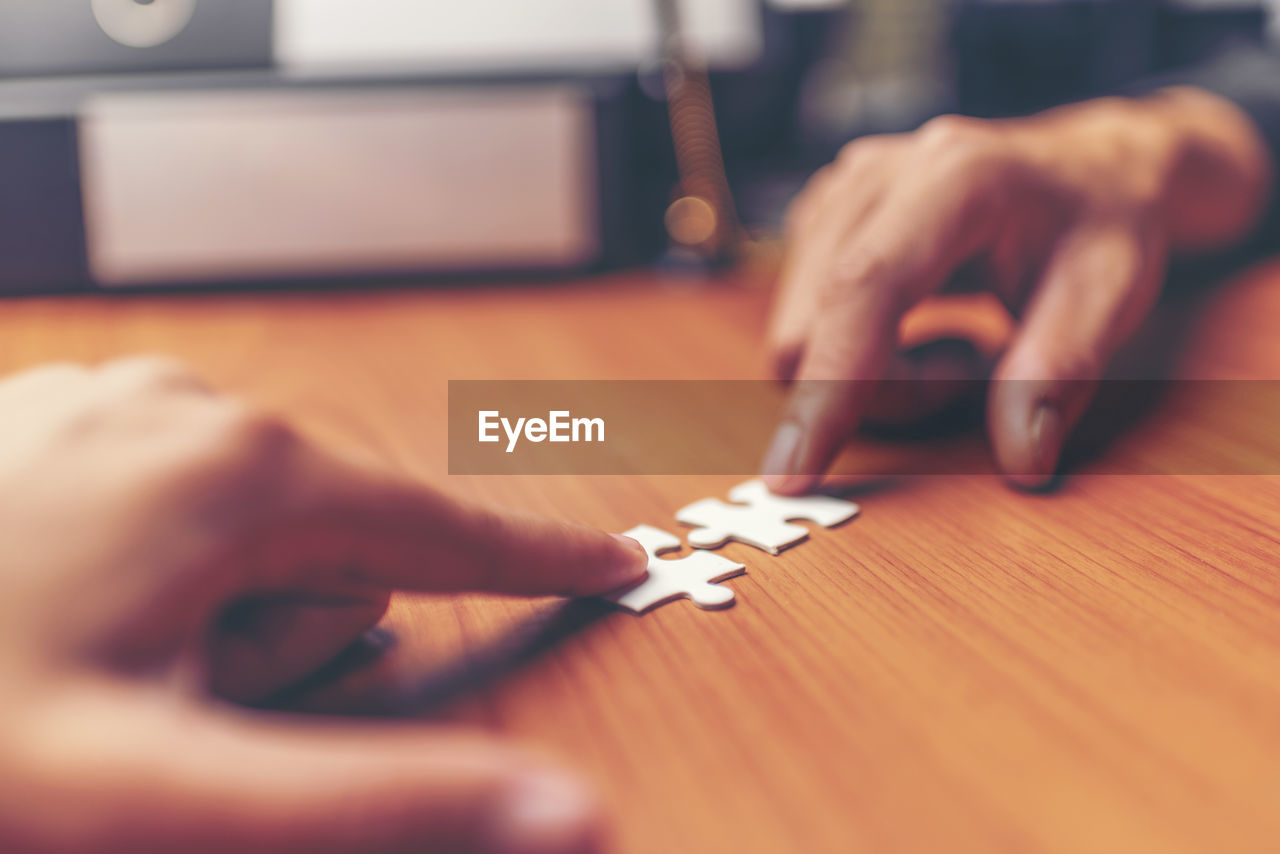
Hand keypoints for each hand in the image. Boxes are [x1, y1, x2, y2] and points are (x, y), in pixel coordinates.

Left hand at [0, 358, 646, 853]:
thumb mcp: (165, 791)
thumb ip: (380, 801)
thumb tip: (575, 818)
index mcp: (242, 470)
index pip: (446, 526)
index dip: (541, 557)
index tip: (620, 556)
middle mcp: (187, 407)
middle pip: (331, 542)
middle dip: (295, 639)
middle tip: (177, 699)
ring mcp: (112, 403)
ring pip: (249, 524)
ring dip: (221, 616)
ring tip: (107, 666)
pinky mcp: (59, 423)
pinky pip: (171, 501)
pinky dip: (163, 576)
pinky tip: (71, 621)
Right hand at [763, 87, 1270, 490]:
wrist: (1087, 169)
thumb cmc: (1100, 225)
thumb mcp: (1109, 297)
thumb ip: (1059, 374)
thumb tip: (1021, 459)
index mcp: (953, 179)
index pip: (864, 289)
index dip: (826, 385)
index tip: (794, 472)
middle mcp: (876, 175)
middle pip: (816, 328)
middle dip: (881, 388)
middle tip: (972, 371)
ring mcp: (840, 193)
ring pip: (801, 335)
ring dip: (873, 375)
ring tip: (956, 346)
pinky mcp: (821, 219)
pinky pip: (805, 324)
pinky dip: (858, 353)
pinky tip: (920, 329)